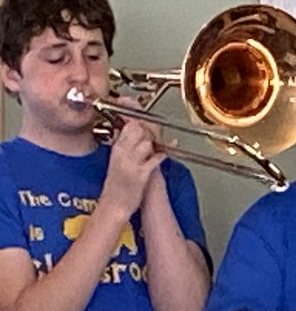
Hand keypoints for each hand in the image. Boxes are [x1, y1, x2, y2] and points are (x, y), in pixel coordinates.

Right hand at [100, 97, 165, 216]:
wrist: (113, 206)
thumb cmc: (116, 186)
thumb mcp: (116, 160)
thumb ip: (122, 144)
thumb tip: (125, 131)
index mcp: (116, 149)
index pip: (126, 124)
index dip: (133, 112)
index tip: (137, 105)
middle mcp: (122, 153)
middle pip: (137, 129)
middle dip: (148, 125)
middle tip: (154, 126)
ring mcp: (131, 163)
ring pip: (146, 141)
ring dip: (154, 141)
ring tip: (158, 141)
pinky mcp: (141, 174)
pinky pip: (154, 159)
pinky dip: (162, 154)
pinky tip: (167, 151)